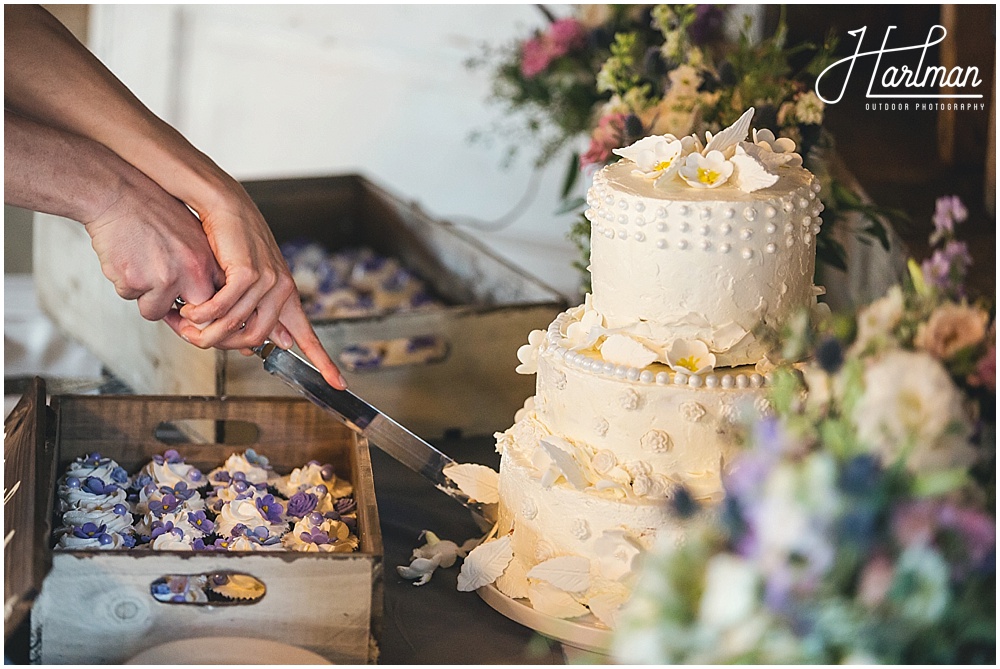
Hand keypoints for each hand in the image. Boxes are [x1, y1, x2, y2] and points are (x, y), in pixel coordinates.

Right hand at [83, 171, 223, 323]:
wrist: (118, 193)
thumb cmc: (152, 211)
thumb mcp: (192, 235)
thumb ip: (201, 267)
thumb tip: (203, 298)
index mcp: (207, 261)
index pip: (217, 302)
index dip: (203, 310)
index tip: (192, 308)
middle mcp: (191, 273)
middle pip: (193, 316)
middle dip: (178, 312)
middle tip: (164, 297)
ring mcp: (163, 279)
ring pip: (154, 310)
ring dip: (145, 296)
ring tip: (140, 264)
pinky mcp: (134, 282)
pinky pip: (128, 296)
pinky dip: (124, 283)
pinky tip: (125, 258)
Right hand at [172, 180, 346, 389]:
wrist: (225, 205)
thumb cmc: (233, 242)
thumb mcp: (251, 282)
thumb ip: (261, 312)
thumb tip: (271, 345)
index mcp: (287, 296)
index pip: (309, 336)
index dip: (325, 363)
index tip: (340, 385)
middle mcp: (283, 290)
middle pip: (257, 339)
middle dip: (224, 346)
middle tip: (198, 339)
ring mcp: (269, 280)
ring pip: (238, 326)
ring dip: (207, 332)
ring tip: (187, 325)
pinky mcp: (249, 272)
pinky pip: (224, 308)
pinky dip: (203, 314)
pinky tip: (190, 311)